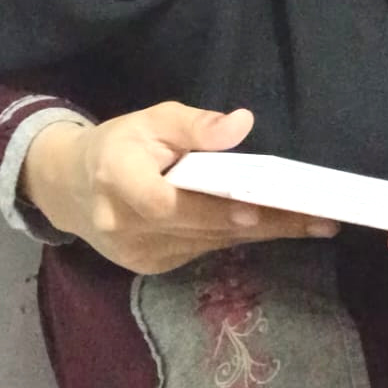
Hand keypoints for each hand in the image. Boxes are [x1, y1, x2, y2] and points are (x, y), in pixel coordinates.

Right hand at [20, 102, 338, 274]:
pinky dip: (239, 237)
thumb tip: (241, 124)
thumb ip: (194, 125)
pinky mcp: (153, 267)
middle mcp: (127, 227)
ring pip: (212, 242)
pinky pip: (204, 249)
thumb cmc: (117, 144)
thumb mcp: (150, 119)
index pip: (169, 203)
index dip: (215, 208)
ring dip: (264, 233)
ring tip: (315, 222)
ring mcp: (140, 254)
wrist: (69, 188)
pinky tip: (279, 227)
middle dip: (265, 222)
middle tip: (318, 216)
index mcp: (118, 182)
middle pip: (204, 227)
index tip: (258, 209)